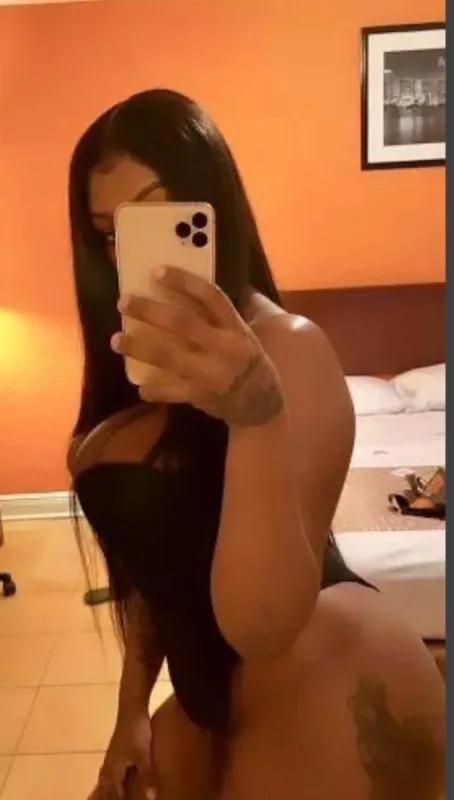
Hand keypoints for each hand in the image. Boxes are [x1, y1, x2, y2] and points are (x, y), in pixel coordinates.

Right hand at [93, 712, 155, 799]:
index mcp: (113, 770)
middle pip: (106, 788)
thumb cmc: (137, 732)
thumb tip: (151, 798)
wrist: (131, 708)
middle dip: (109, 797)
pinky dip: (111, 779)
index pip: (113, 794)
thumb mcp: (144, 756)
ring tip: (112, 795)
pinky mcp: (115, 749)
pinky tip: (117, 777)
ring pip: (106, 779)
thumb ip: (147, 777)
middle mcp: (109, 765)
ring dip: (108, 789)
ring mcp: (111, 756)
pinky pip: (109, 771)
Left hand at [111, 266, 283, 426]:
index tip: (156, 271)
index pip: (210, 296)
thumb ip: (222, 313)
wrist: (262, 403)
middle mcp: (223, 347)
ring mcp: (210, 372)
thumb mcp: (243, 333)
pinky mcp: (201, 395)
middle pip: (181, 322)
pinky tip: (140, 386)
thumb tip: (194, 282)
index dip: (183, 281)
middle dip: (149, 310)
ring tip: (116, 340)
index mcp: (234, 327)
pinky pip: (171, 391)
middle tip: (124, 301)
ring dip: (138, 347)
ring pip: (168, 356)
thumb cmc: (248, 360)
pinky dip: (154, 389)